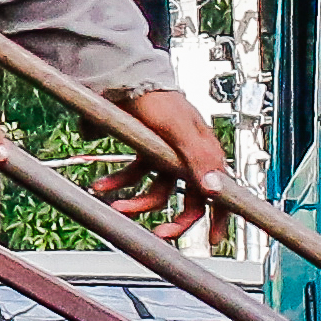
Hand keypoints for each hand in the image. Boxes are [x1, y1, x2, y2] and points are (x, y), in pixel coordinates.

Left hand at [109, 83, 230, 233]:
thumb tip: (216, 190)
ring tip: (115, 204)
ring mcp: (164, 157)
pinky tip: (100, 185)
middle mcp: (186, 158)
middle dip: (174, 221)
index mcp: (203, 152)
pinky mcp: (143, 152)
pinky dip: (116, 183)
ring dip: (136, 202)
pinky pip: (133, 176)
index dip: (220, 216)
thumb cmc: (157, 100)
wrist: (123, 80)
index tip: (215, 240)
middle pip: (188, 200)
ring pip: (156, 193)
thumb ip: (198, 159)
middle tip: (160, 234)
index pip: (220, 191)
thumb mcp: (178, 130)